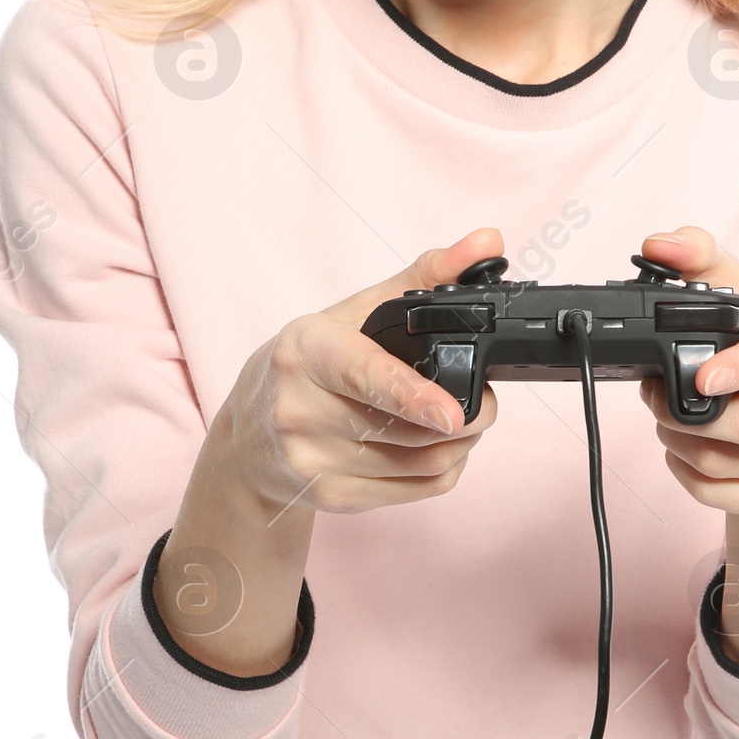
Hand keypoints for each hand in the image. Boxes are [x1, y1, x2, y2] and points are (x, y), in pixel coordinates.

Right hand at [196, 228, 503, 523]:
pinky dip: (445, 469)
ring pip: (422, 464)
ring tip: (459, 419)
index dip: (414, 396)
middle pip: (409, 429)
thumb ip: (425, 276)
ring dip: (462, 444)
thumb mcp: (354, 312)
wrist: (248, 435)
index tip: (454, 413)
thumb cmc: (310, 365)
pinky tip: (437, 446)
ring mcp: (313, 461)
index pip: (365, 376)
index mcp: (305, 352)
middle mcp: (300, 410)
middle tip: (483, 399)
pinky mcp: (331, 497)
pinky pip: (417, 490)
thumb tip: (489, 241)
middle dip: (468, 416)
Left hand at [637, 227, 738, 524]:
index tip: (700, 377)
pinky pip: (730, 499)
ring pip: (733, 466)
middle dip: (689, 416)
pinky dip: (692, 478)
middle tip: (656, 400)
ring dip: (682, 446)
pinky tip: (686, 456)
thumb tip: (659, 244)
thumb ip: (704, 261)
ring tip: (670, 424)